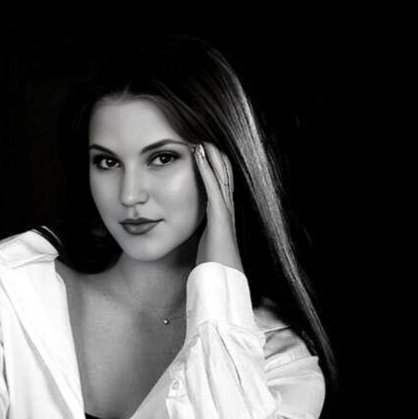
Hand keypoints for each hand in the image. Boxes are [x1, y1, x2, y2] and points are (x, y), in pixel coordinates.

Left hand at [193, 142, 243, 271]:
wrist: (223, 280)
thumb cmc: (213, 266)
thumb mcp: (205, 243)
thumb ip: (202, 233)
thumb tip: (190, 229)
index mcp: (222, 216)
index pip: (219, 186)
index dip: (213, 169)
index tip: (203, 154)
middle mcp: (227, 210)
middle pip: (224, 176)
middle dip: (215, 157)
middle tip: (204, 139)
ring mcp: (225, 212)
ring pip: (220, 177)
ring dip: (212, 158)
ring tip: (202, 140)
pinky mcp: (220, 216)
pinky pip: (213, 187)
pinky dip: (206, 170)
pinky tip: (200, 156)